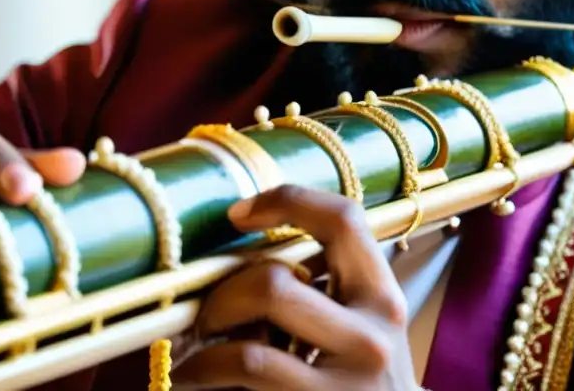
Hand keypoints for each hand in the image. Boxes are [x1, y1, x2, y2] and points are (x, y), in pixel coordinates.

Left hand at [172, 184, 416, 389]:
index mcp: (381, 295)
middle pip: (276, 282)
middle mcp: (371, 334)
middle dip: (224, 292)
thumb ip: (325, 284)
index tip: (238, 214)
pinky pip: (248, 366)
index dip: (287, 201)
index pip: (343, 220)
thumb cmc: (361, 373)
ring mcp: (345, 380)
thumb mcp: (360, 321)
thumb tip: (247, 243)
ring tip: (196, 339)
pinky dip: (205, 366)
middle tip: (206, 309)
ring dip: (212, 328)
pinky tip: (192, 373)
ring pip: (255, 332)